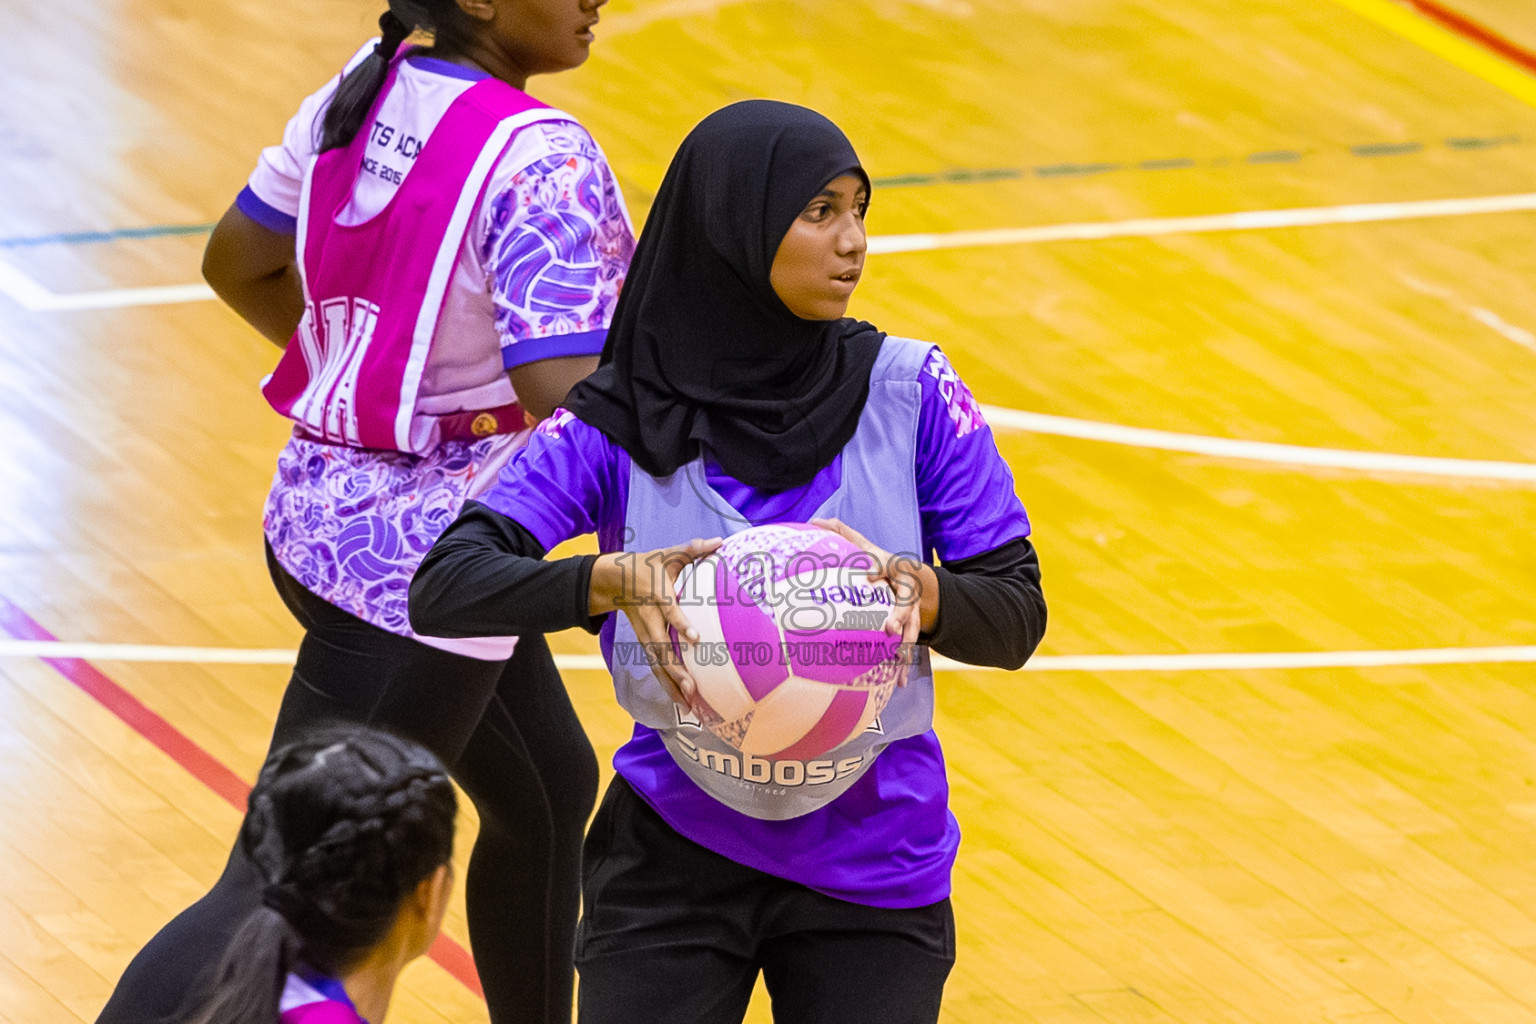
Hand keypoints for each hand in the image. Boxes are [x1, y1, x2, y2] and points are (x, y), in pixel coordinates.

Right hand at [590, 537, 721, 706]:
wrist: (614, 580)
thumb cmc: (648, 565)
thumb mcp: (668, 553)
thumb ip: (693, 548)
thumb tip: (718, 542)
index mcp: (656, 595)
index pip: (669, 611)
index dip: (680, 623)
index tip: (695, 637)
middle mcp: (649, 619)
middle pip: (660, 648)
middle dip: (675, 669)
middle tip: (691, 687)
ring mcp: (645, 635)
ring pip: (657, 664)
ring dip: (672, 686)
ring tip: (689, 706)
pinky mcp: (645, 644)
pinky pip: (656, 668)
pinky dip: (668, 687)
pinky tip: (682, 705)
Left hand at [811, 518, 933, 647]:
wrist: (912, 577)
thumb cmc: (878, 562)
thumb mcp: (864, 547)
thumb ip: (841, 533)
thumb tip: (814, 520)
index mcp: (892, 567)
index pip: (887, 565)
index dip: (878, 568)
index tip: (867, 575)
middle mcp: (906, 588)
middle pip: (908, 599)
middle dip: (901, 613)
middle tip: (889, 627)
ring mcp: (913, 608)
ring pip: (914, 624)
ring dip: (907, 640)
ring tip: (899, 656)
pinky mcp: (912, 625)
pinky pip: (912, 642)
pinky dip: (907, 659)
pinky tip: (901, 675)